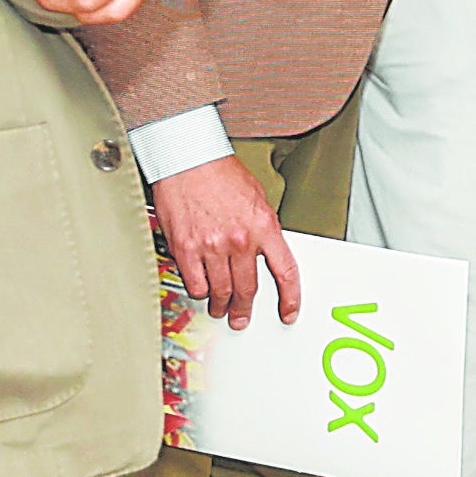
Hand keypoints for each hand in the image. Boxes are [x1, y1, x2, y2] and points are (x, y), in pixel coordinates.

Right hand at [151, 152, 299, 328]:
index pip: (285, 272)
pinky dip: (199, 291)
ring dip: (221, 305)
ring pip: (220, 291)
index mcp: (264, 226)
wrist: (188, 159)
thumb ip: (263, 228)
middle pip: (248, 290)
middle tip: (242, 317)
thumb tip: (265, 252)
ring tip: (220, 307)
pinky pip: (195, 284)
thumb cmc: (220, 173)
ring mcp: (211, 246)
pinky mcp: (185, 248)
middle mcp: (240, 240)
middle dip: (246, 309)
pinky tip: (201, 290)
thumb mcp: (257, 198)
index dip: (290, 297)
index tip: (289, 311)